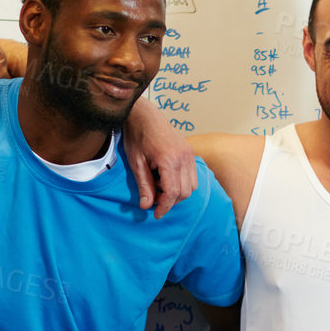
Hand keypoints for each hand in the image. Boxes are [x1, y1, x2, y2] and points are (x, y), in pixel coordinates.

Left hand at [124, 103, 197, 218]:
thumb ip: (144, 186)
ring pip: (191, 186)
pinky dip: (182, 183)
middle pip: (184, 192)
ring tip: (159, 187)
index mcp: (169, 159)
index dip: (164, 206)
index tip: (156, 214)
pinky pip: (192, 176)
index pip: (172, 192)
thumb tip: (147, 206)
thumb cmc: (138, 137)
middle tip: (154, 199)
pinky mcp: (190, 153)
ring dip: (177, 193)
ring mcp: (189, 154)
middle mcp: (184, 157)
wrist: (145, 116)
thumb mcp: (136, 163)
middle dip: (170, 201)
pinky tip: (167, 179)